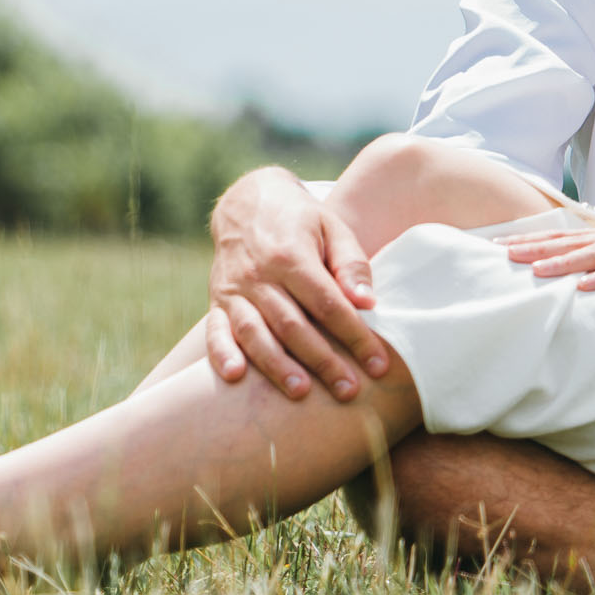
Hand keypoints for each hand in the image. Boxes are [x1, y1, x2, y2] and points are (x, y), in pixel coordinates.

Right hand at [204, 167, 386, 401]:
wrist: (247, 201)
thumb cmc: (301, 220)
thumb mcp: (332, 227)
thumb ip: (350, 264)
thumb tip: (367, 303)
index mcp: (292, 256)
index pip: (328, 304)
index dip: (355, 336)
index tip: (379, 364)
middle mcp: (259, 275)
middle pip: (293, 325)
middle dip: (323, 361)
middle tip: (349, 391)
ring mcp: (234, 290)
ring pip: (254, 334)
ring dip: (277, 366)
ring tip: (301, 393)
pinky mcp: (216, 302)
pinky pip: (215, 331)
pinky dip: (221, 354)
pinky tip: (235, 377)